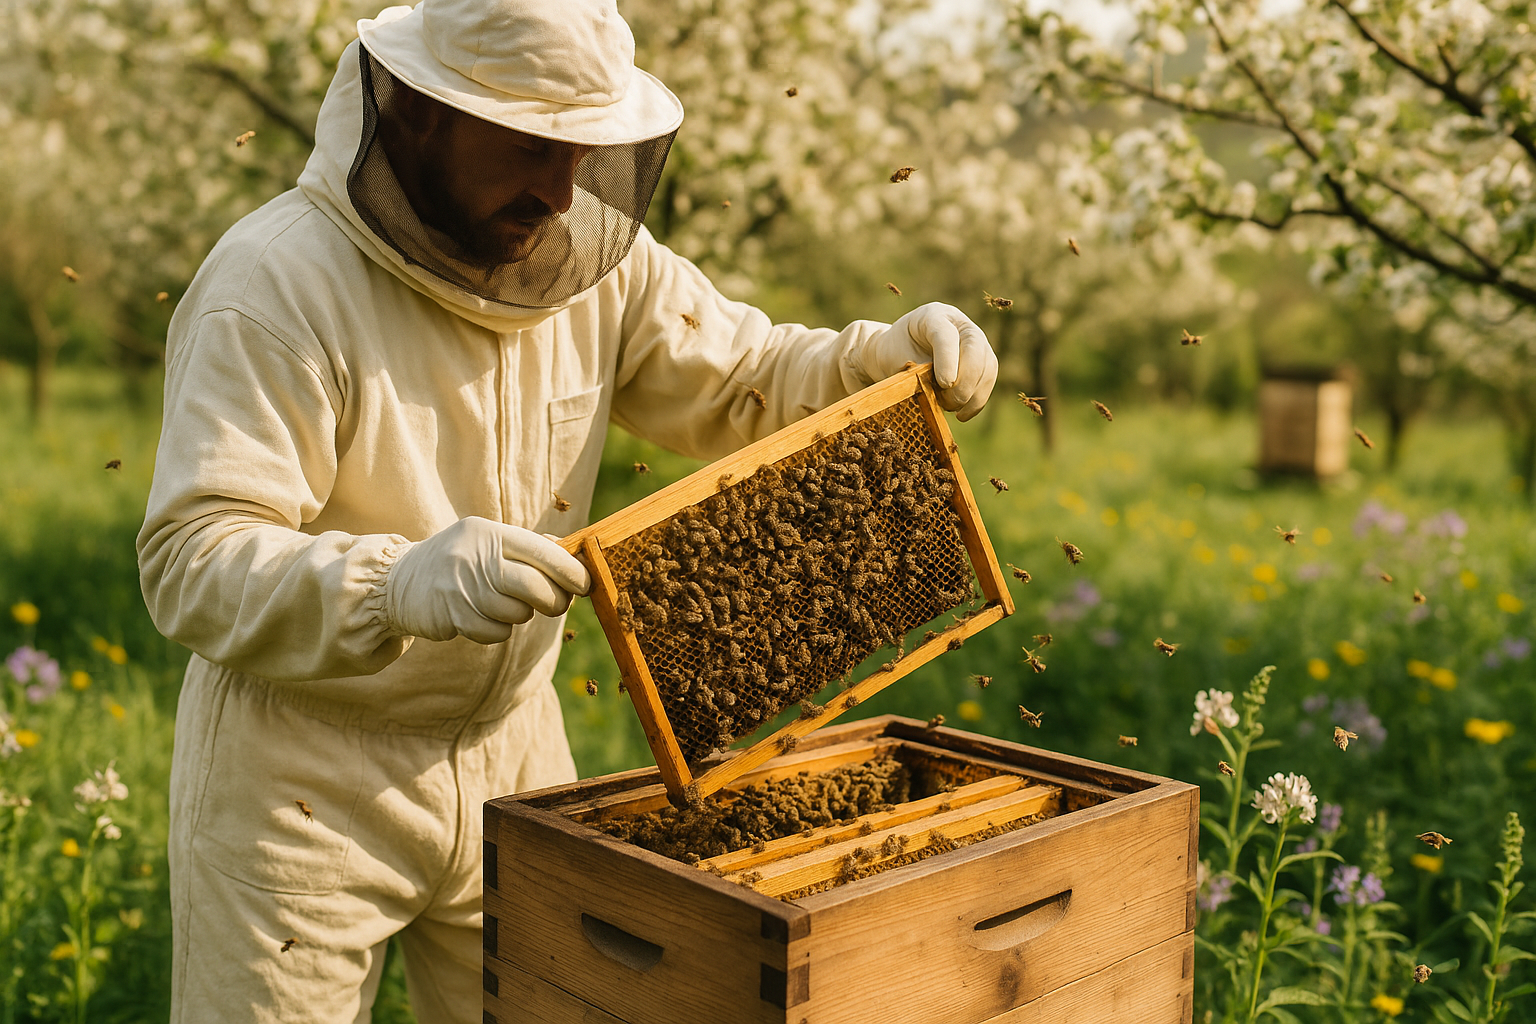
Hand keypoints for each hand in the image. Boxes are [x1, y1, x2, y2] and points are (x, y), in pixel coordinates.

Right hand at [384, 517, 591, 643]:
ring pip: (518, 613)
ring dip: (521, 615)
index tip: (585, 584)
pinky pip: (497, 632)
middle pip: (535, 586)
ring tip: (505, 604)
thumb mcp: (489, 541)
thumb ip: (530, 547)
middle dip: (554, 601)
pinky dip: (499, 630)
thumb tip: (575, 557)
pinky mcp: (451, 616)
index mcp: (490, 532)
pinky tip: (484, 616)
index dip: (570, 571)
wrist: (400, 581)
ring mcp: (461, 587)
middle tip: (556, 604)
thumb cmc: (461, 560)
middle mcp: (474, 556)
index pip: (542, 551)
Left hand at [854, 302, 997, 420]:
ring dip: (972, 393)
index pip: (946, 334)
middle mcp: (959, 324)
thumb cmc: (897, 354)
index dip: (948, 359)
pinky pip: (988, 379)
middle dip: (965, 380)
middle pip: (974, 348)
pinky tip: (963, 414)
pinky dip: (977, 400)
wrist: (900, 353)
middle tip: (949, 401)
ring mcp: (976, 341)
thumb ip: (914, 371)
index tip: (945, 383)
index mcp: (933, 316)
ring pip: (986, 365)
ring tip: (951, 407)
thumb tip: (933, 393)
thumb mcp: (896, 358)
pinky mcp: (983, 360)